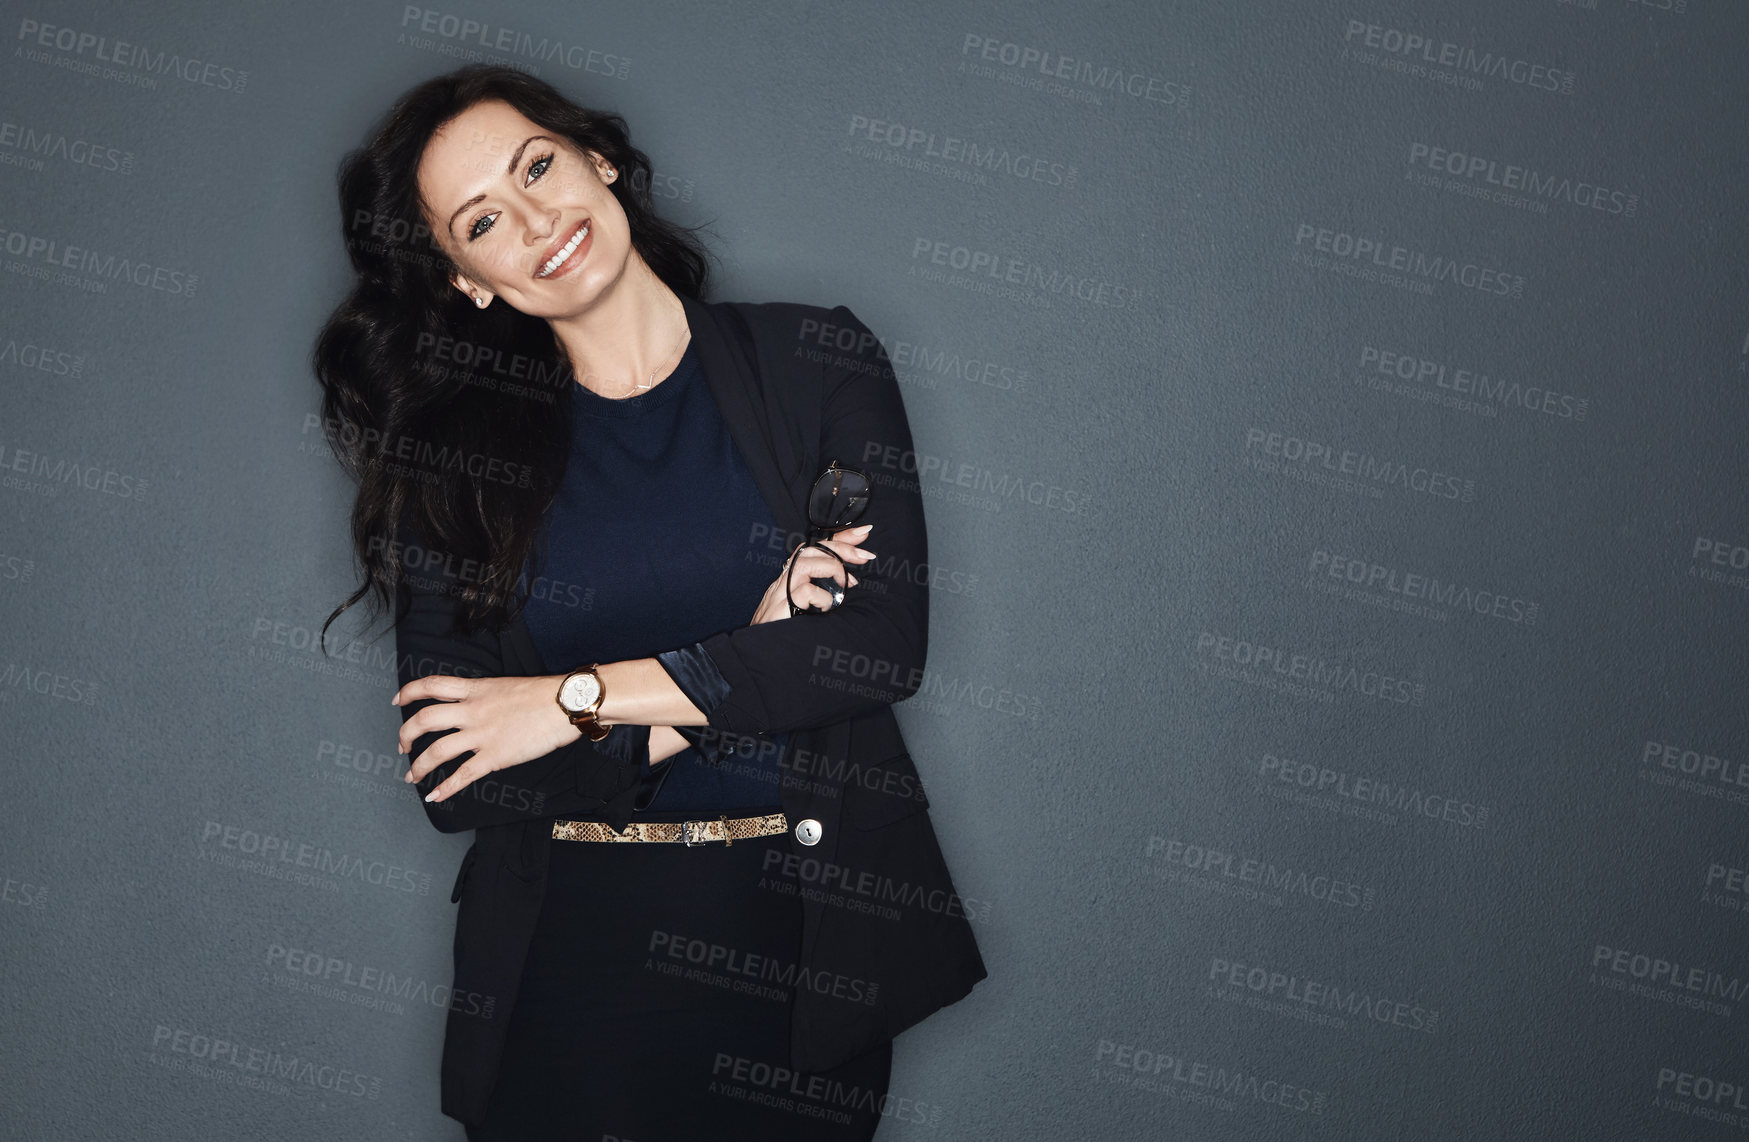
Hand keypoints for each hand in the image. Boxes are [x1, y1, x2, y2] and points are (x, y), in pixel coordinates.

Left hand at [393, 673, 578, 801]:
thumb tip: (477, 705)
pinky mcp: (494, 757)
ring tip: (412, 776)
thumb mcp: (506, 686)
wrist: (565, 704)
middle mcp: (472, 711)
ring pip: (436, 751)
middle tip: (402, 746)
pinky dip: (445, 788)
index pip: (431, 685)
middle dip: (405, 735)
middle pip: (423, 720)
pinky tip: (435, 796)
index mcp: (476, 690)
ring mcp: (481, 735)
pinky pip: (462, 775)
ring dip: (418, 766)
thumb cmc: (544, 694)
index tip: (398, 701)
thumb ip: (486, 695)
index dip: (409, 692)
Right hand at [749, 523, 874, 624]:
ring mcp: (781, 593)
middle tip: (865, 554)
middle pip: (811, 549)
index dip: (839, 538)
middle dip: (841, 546)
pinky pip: (805, 591)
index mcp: (791, 580)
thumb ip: (822, 595)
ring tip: (849, 582)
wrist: (757, 655)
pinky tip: (828, 607)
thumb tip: (849, 586)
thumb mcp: (806, 610)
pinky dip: (823, 596)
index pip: (815, 549)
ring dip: (833, 567)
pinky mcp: (782, 607)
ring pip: (805, 563)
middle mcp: (784, 582)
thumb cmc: (783, 634)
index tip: (862, 532)